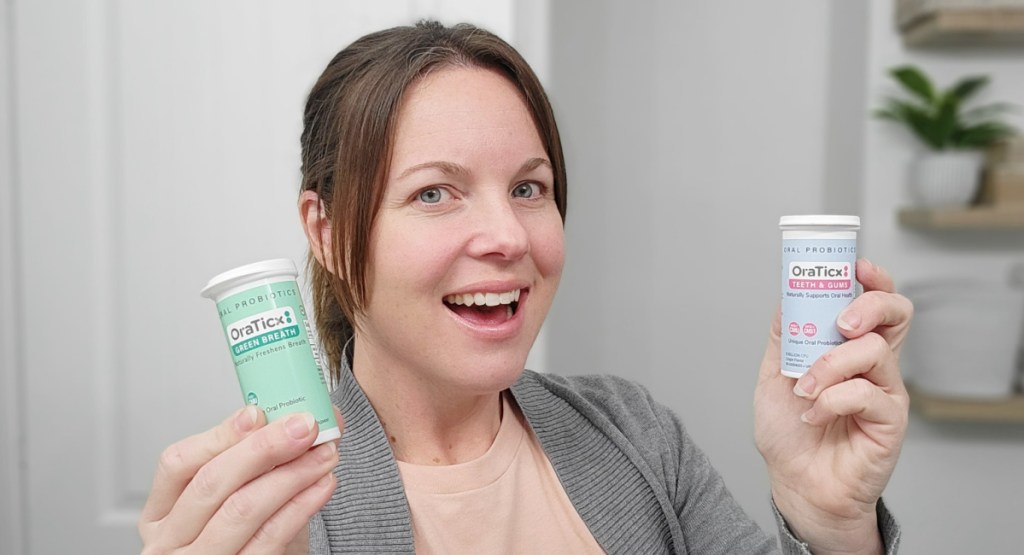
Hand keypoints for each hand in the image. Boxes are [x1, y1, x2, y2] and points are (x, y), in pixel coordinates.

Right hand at [139, 405, 341, 553]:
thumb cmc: (243, 537)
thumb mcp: (236, 496)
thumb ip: (257, 458)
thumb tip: (301, 419)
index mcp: (162, 512)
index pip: (177, 463)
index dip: (220, 435)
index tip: (259, 413)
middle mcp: (171, 540)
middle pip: (212, 483)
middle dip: (263, 448)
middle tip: (303, 427)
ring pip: (243, 508)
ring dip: (291, 474)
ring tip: (323, 454)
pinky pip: (271, 537)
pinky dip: (301, 506)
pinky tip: (321, 486)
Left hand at [754, 259, 911, 554]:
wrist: (794, 483)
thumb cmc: (789, 434)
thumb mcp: (774, 375)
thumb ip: (784, 337)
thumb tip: (786, 295)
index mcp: (850, 349)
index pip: (878, 303)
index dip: (874, 279)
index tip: (855, 266)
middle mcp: (875, 365)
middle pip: (897, 314)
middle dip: (869, 305)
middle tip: (839, 323)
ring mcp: (885, 391)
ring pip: (871, 351)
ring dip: (829, 366)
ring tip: (804, 389)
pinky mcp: (889, 421)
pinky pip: (864, 394)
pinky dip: (831, 400)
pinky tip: (814, 416)